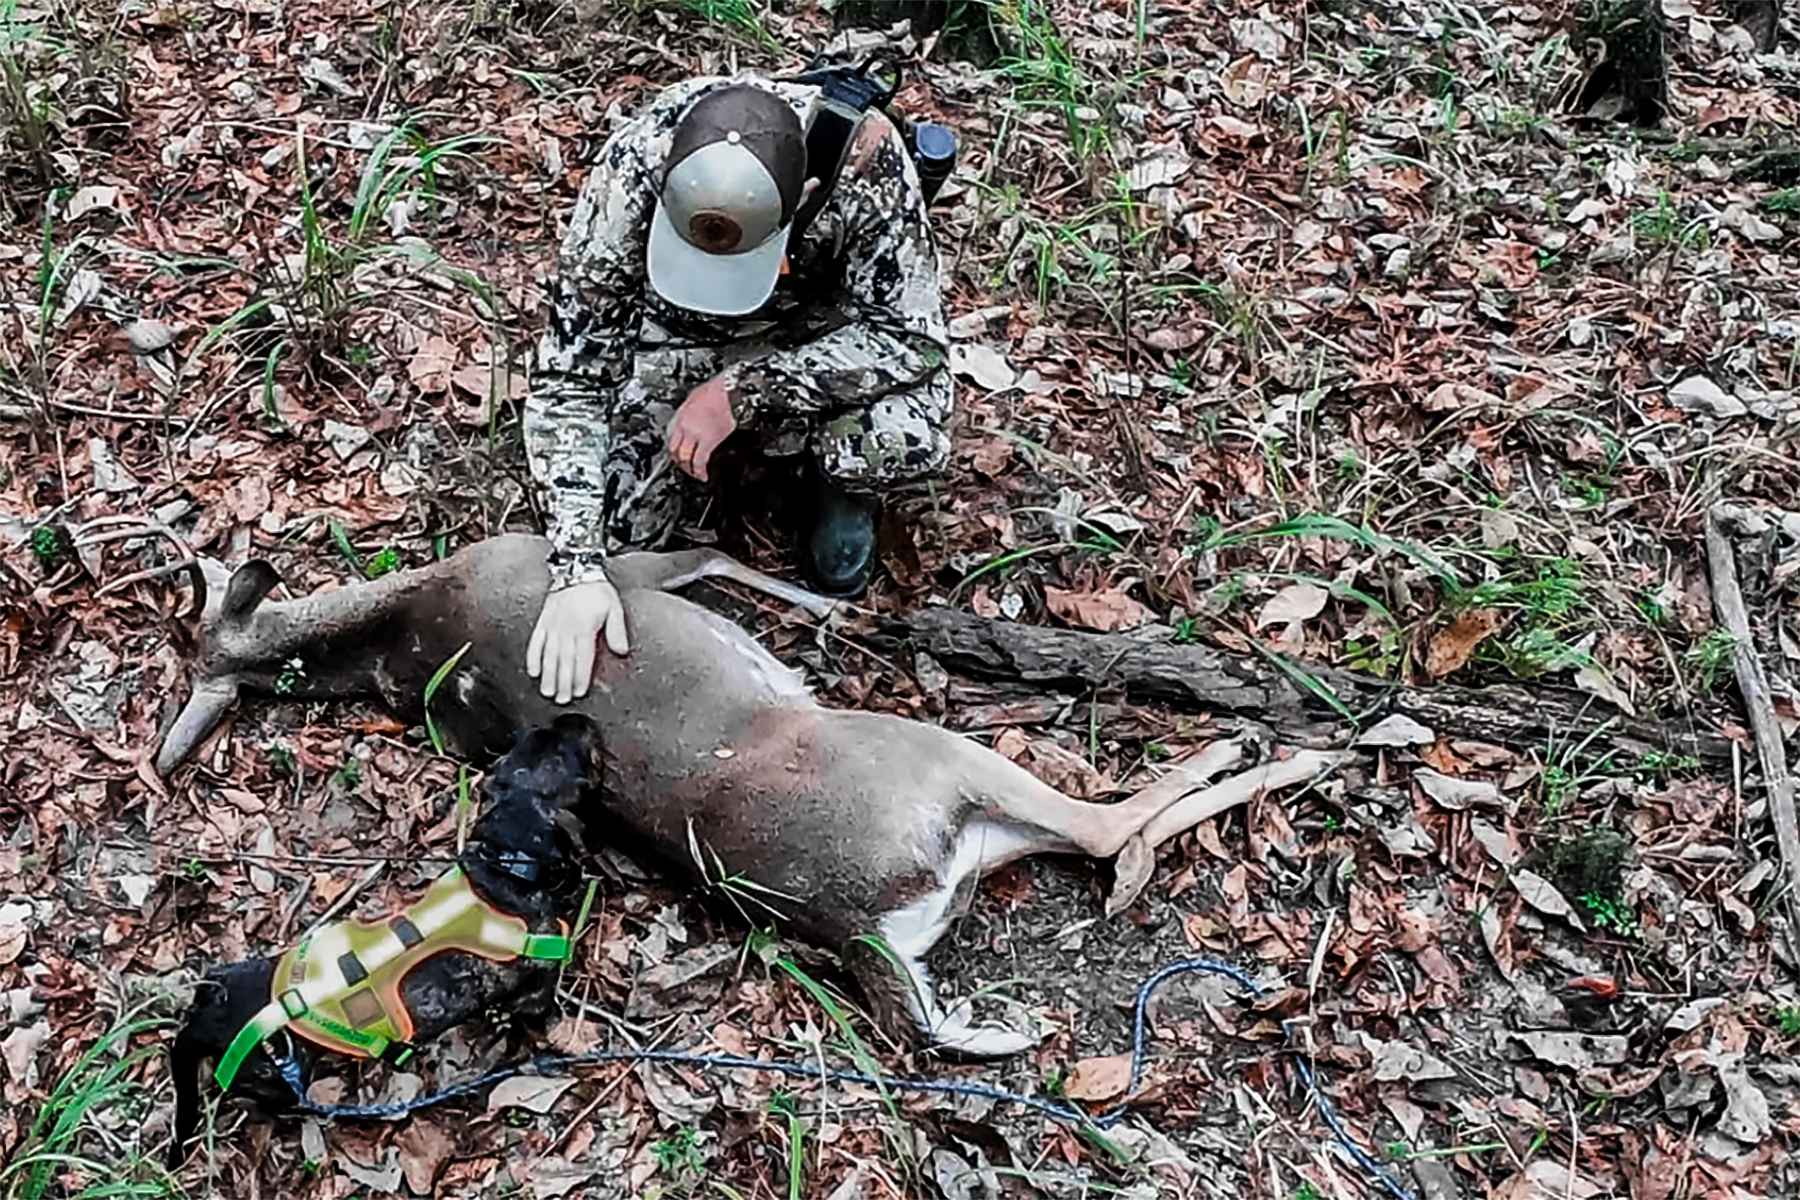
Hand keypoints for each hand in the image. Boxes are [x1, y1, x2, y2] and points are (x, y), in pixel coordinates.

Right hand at [527, 578, 629, 703]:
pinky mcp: (543, 621)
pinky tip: (533, 671)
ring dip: (548, 675)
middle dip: (563, 683)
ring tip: (548, 692)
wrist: (576, 569)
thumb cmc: (597, 590)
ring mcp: (552, 626)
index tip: (579, 692)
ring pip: (549, 655)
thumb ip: (617, 631)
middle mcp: (566, 628)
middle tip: (562, 700)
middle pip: (564, 661)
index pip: (582, 657)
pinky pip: (536, 642)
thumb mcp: (614, 607)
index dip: (581, 676)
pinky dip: (533, 657)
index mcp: (584, 627)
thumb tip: (622, 651)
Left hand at [667, 375, 736, 481]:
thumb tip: (691, 414)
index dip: (673, 452)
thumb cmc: (715, 391)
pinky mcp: (711, 441)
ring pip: (687, 458)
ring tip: (694, 474)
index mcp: (682, 419)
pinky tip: (703, 475)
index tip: (676, 456)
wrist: (728, 393)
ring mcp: (698, 436)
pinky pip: (702, 460)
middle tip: (684, 467)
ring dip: (689, 469)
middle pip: (677, 451)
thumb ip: (690, 411)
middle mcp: (687, 429)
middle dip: (679, 462)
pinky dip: (701, 470)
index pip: (672, 441)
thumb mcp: (694, 398)